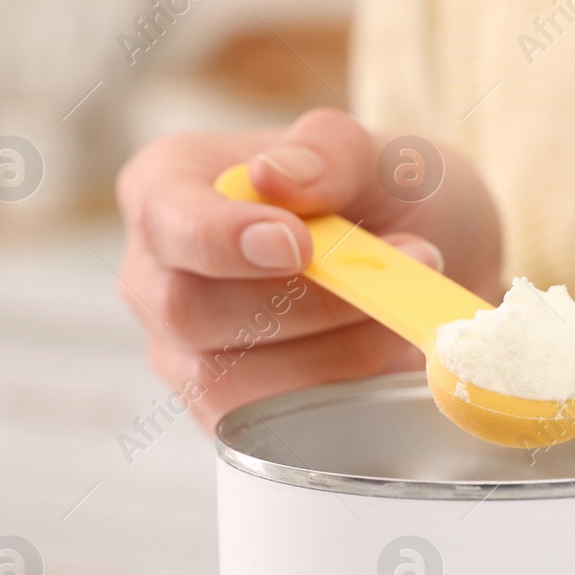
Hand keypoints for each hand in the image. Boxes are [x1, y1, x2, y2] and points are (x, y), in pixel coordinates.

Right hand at [114, 108, 502, 429]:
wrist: (419, 263)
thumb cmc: (382, 197)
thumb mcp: (375, 152)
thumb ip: (329, 150)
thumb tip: (273, 176)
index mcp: (167, 187)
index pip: (165, 218)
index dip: (221, 238)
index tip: (297, 244)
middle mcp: (156, 275)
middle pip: (189, 309)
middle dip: (304, 301)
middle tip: (396, 267)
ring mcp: (180, 351)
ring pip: (230, 377)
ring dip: (335, 347)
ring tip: (399, 307)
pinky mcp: (218, 411)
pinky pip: (265, 424)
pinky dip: (340, 389)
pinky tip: (383, 352)